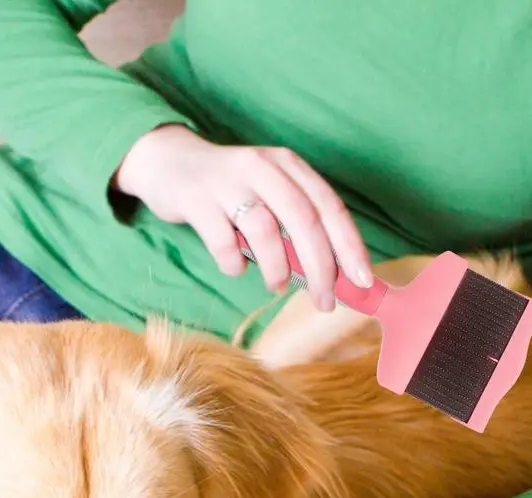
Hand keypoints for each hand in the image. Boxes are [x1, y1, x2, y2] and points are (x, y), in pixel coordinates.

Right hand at [114, 124, 372, 310]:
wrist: (168, 163)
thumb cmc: (229, 190)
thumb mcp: (268, 196)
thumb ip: (294, 228)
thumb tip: (330, 277)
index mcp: (288, 166)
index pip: (329, 207)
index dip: (349, 246)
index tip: (362, 282)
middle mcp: (263, 167)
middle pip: (304, 220)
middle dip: (320, 267)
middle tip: (324, 301)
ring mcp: (228, 181)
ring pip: (265, 230)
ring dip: (277, 268)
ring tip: (277, 286)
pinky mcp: (197, 199)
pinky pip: (223, 241)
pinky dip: (234, 264)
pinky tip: (236, 268)